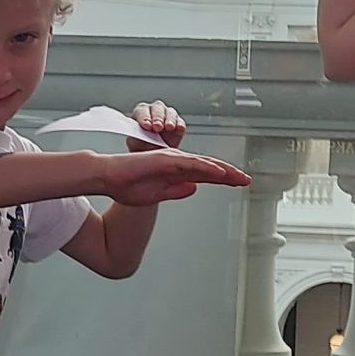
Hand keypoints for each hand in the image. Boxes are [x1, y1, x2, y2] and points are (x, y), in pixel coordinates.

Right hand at [98, 148, 250, 206]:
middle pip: (209, 168)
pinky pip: (190, 164)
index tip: (239, 183)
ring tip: (239, 177)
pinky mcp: (164, 160)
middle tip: (247, 179)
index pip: (205, 175)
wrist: (108, 179)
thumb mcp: (157, 195)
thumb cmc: (127, 186)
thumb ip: (176, 191)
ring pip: (203, 164)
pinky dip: (206, 167)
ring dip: (223, 170)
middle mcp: (177, 163)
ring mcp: (172, 160)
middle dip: (229, 174)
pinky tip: (219, 173)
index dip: (223, 179)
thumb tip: (195, 188)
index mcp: (176, 173)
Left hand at [126, 100, 185, 151]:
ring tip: (169, 127)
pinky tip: (178, 128)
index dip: (144, 118)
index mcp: (140, 112)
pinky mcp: (179, 123)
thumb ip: (135, 137)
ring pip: (170, 113)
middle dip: (157, 118)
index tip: (146, 126)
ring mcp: (168, 115)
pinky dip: (179, 124)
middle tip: (157, 127)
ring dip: (169, 120)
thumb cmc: (141, 147)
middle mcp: (154, 110)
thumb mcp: (134, 143)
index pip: (142, 112)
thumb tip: (138, 134)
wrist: (153, 154)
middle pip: (157, 109)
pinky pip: (180, 122)